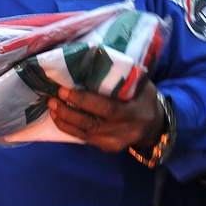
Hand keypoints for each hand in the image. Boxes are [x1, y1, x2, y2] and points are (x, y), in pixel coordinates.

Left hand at [48, 83, 164, 152]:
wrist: (154, 125)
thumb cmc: (144, 98)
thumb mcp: (141, 85)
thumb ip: (122, 77)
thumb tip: (95, 57)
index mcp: (134, 112)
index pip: (106, 108)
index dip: (83, 100)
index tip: (64, 90)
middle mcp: (124, 130)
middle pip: (91, 124)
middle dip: (68, 111)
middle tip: (53, 98)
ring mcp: (115, 142)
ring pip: (85, 134)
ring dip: (64, 120)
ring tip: (52, 107)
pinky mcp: (107, 147)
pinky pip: (85, 139)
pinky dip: (69, 128)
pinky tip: (59, 118)